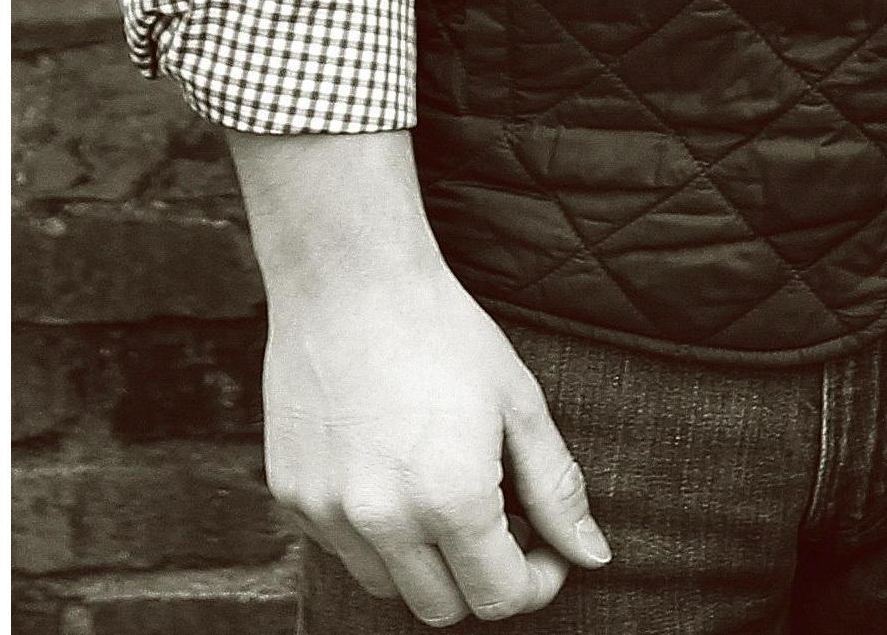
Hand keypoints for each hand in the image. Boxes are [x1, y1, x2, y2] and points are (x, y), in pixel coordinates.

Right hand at [264, 253, 605, 621]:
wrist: (350, 283)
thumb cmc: (445, 333)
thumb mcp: (519, 403)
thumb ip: (558, 489)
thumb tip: (593, 556)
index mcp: (452, 499)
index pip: (498, 598)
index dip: (535, 581)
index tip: (545, 547)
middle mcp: (384, 521)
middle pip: (442, 609)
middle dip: (483, 578)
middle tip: (504, 521)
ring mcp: (330, 516)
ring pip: (389, 588)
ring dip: (428, 563)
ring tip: (448, 494)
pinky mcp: (293, 502)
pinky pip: (343, 551)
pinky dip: (376, 535)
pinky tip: (395, 474)